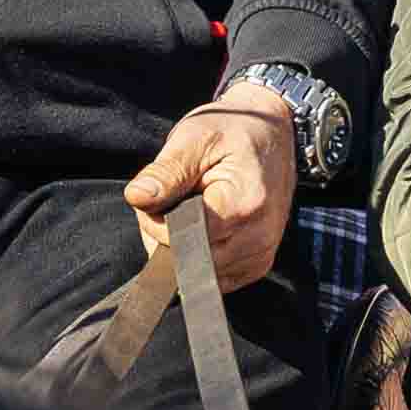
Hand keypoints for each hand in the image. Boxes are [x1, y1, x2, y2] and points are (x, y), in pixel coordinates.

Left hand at [118, 97, 298, 293]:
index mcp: (244, 205)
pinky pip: (214, 277)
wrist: (273, 134)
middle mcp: (259, 237)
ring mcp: (261, 255)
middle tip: (178, 197)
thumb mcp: (194, 139)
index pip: (180, 239)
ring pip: (197, 273)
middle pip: (187, 260)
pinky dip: (201, 256)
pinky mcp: (258, 264)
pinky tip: (206, 227)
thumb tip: (137, 198)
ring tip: (196, 209)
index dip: (156, 220)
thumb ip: (166, 171)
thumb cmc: (233, 132)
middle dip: (168, 235)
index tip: (163, 193)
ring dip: (185, 247)